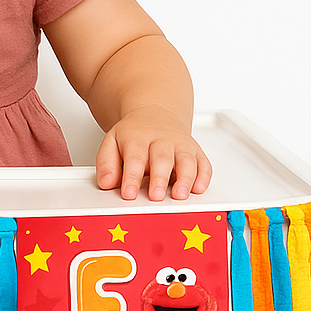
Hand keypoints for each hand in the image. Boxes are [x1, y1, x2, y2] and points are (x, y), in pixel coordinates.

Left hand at [95, 106, 211, 201]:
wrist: (154, 113)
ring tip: (180, 195)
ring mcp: (180, 144)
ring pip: (186, 159)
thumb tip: (106, 182)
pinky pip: (203, 162)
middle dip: (160, 178)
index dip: (131, 177)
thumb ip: (107, 164)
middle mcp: (161, 140)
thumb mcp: (112, 143)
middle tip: (156, 196)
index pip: (134, 158)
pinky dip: (204, 176)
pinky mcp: (195, 151)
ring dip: (185, 178)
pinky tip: (199, 188)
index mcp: (137, 138)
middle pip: (162, 158)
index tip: (129, 194)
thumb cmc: (133, 135)